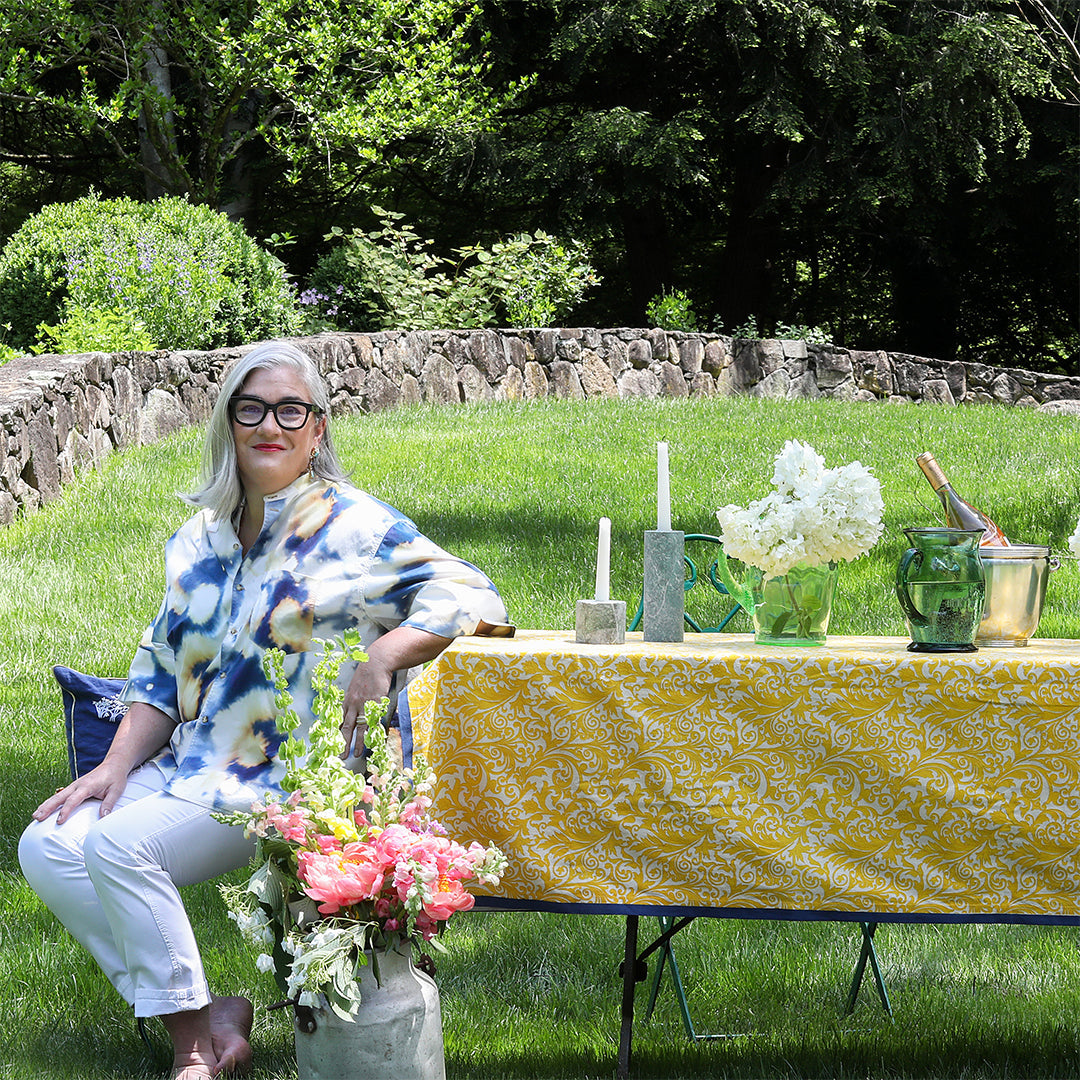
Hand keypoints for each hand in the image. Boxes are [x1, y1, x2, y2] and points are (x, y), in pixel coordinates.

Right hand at [32, 758, 131, 824]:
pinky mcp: (74, 787)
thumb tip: (103, 817)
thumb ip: (109, 803)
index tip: (59, 821)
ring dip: (45, 805)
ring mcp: (74, 785)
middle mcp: (78, 785)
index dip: (65, 810)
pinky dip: (50, 802)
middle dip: (47, 808)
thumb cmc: (115, 778)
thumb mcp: (116, 790)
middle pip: (59, 797)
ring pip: (57, 796)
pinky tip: (43, 809)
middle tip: (37, 818)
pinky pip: (60, 795)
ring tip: (35, 816)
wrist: (114, 764)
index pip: (73, 800)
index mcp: (87, 786)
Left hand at [337, 627, 452, 757]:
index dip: (335, 733)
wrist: (376, 663)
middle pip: (345, 727)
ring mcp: (363, 705)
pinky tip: (372, 742)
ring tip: (355, 754)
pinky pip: (373, 722)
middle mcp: (352, 704)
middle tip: (339, 756)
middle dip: (341, 743)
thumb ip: (353, 699)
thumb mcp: (355, 687)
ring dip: (356, 743)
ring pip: (358, 728)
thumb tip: (353, 710)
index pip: (338, 721)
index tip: (332, 745)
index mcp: (346, 700)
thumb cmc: (367, 674)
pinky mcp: (374, 704)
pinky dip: (372, 733)